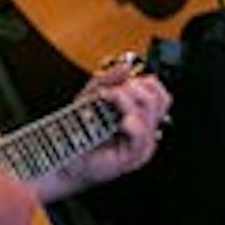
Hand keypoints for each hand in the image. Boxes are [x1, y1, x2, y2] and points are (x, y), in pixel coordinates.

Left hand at [34, 64, 171, 201]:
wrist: (65, 159)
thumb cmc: (79, 133)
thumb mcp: (91, 98)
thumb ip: (108, 80)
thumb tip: (125, 66)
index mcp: (141, 117)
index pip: (160, 94)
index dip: (144, 82)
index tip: (121, 82)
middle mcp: (145, 131)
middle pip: (159, 99)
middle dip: (134, 88)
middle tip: (111, 91)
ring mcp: (141, 145)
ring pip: (150, 112)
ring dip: (126, 99)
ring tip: (105, 99)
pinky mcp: (132, 157)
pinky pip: (140, 134)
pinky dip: (128, 119)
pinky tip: (116, 117)